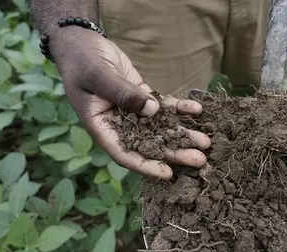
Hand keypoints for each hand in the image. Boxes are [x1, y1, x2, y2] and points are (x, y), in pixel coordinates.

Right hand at [49, 26, 210, 179]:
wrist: (81, 42)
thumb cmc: (82, 61)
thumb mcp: (98, 76)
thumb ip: (123, 94)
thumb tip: (153, 110)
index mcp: (102, 127)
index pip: (125, 153)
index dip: (146, 165)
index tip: (168, 174)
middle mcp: (119, 124)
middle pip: (149, 144)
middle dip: (174, 152)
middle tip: (199, 159)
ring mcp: (132, 111)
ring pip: (160, 127)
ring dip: (182, 134)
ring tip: (205, 141)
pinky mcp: (142, 96)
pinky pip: (164, 106)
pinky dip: (180, 109)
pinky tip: (197, 110)